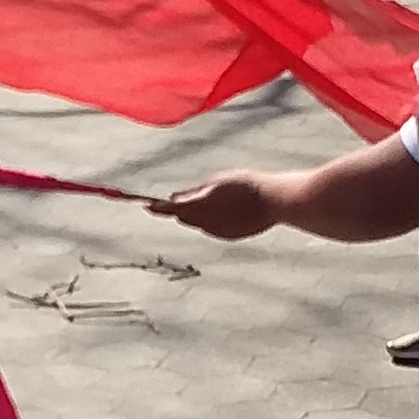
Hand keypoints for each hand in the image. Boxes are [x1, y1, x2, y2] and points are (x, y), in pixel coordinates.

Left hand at [160, 175, 280, 239]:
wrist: (273, 200)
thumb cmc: (246, 185)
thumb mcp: (217, 182)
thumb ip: (193, 192)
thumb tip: (173, 198)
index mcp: (200, 206)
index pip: (170, 208)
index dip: (156, 207)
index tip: (145, 205)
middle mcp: (205, 223)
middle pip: (183, 217)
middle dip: (177, 209)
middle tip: (171, 200)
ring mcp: (217, 231)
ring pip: (197, 223)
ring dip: (195, 214)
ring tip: (203, 201)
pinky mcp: (228, 236)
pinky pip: (212, 228)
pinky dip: (211, 220)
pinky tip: (222, 210)